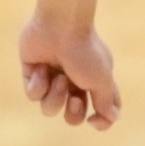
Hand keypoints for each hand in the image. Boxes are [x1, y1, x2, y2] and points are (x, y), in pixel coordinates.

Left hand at [19, 10, 121, 128]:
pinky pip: (32, 94)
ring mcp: (53, 77)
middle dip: (73, 113)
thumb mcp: (102, 80)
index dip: (100, 121)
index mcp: (96, 80)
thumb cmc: (84, 51)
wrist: (60, 24)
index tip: (93, 120)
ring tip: (57, 77)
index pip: (102, 109)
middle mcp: (75, 81)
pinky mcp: (32, 73)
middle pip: (73, 116)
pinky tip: (41, 68)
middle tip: (74, 99)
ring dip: (55, 96)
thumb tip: (112, 118)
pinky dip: (38, 84)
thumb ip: (106, 103)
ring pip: (49, 108)